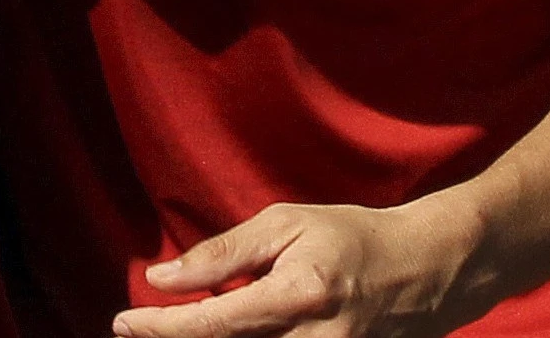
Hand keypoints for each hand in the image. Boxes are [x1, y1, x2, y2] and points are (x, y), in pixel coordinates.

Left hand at [114, 196, 491, 337]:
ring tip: (180, 328)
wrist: (426, 270)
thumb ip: (224, 253)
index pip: (212, 324)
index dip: (160, 328)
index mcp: (298, 295)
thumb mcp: (288, 223)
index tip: (123, 322)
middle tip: (137, 330)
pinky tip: (224, 331)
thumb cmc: (353, 236)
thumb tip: (161, 278)